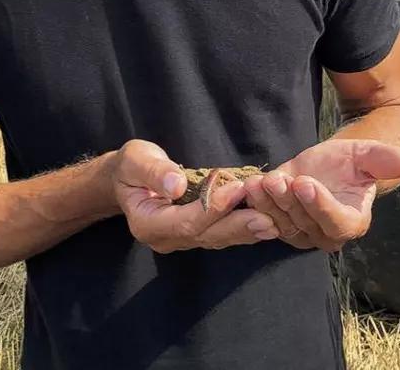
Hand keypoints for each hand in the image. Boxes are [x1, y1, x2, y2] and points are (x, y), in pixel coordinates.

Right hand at [111, 139, 278, 252]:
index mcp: (147, 224)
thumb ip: (154, 171)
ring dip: (245, 231)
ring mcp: (180, 240)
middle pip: (205, 236)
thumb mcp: (135, 160)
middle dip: (237, 226)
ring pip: (216, 239)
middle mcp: (165, 239)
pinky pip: (220, 234)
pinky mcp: (195, 234)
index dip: (212, 207)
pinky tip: (265, 222)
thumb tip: (176, 183)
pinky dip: (242, 228)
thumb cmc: (131, 165)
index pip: (184, 221)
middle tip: (268, 219)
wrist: (126, 178)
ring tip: (273, 223)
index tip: (237, 189)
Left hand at [241, 139, 399, 252]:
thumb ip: (381, 159)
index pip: (336, 223)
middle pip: (304, 223)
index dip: (319, 206)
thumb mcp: (365, 154)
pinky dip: (255, 205)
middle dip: (288, 202)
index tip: (305, 183)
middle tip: (276, 179)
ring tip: (259, 182)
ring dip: (267, 204)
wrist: (327, 165)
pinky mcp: (278, 222)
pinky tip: (248, 187)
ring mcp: (299, 231)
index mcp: (352, 222)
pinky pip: (264, 219)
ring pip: (281, 223)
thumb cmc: (349, 162)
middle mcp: (325, 233)